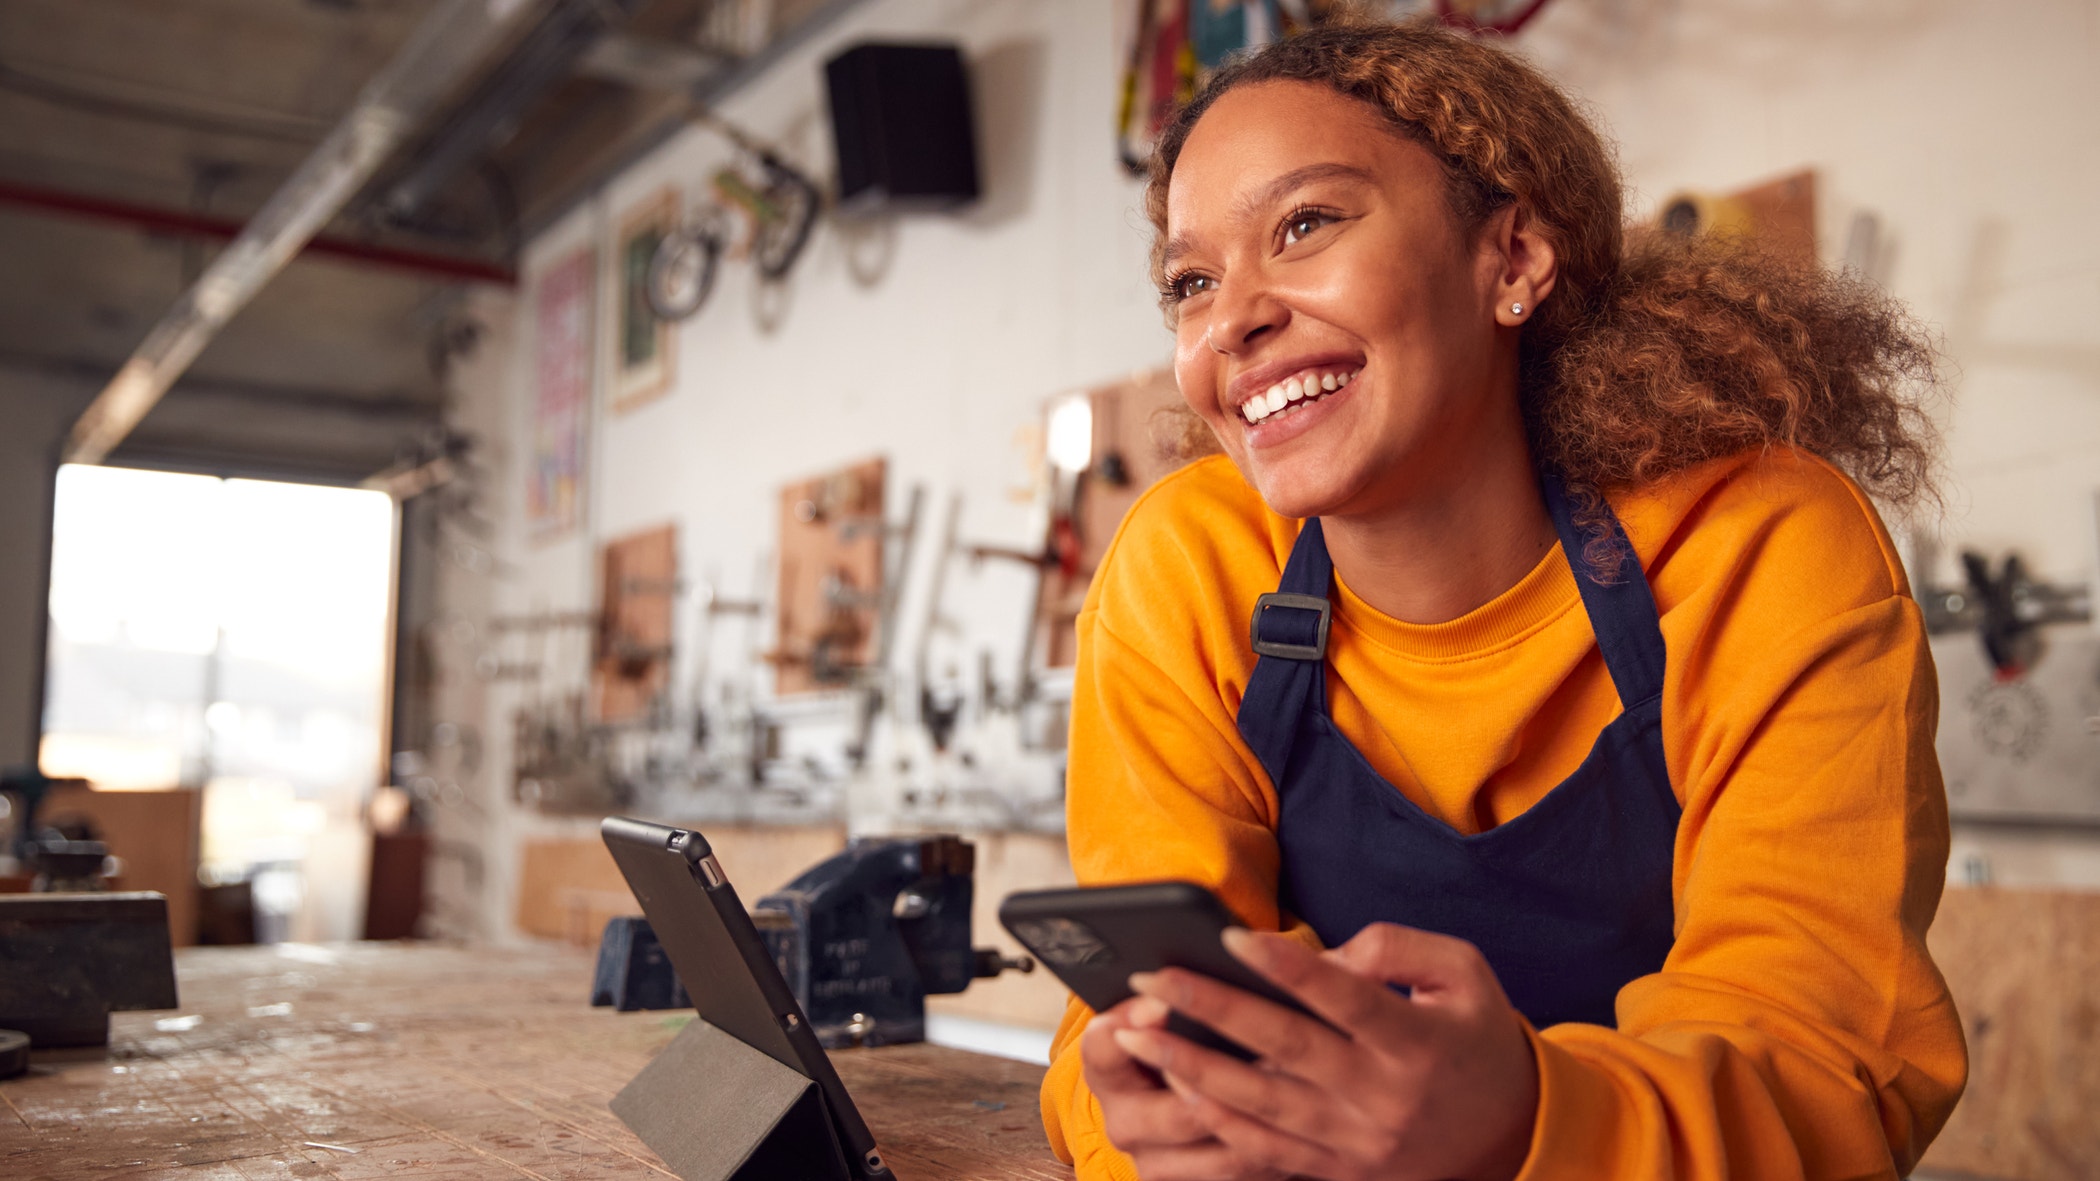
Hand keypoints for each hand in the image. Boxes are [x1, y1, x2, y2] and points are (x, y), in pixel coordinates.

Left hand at [1111, 924, 1539, 1180]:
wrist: (1515, 1137)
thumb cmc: (1478, 1039)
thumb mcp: (1464, 976)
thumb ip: (1398, 948)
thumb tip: (1325, 953)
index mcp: (1414, 1042)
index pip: (1340, 998)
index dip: (1285, 966)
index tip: (1231, 938)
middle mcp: (1380, 1096)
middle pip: (1284, 1048)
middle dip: (1210, 1009)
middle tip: (1151, 978)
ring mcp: (1355, 1140)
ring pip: (1261, 1104)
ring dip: (1193, 1068)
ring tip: (1138, 1036)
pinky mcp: (1339, 1170)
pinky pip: (1267, 1150)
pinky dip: (1219, 1120)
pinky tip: (1178, 1089)